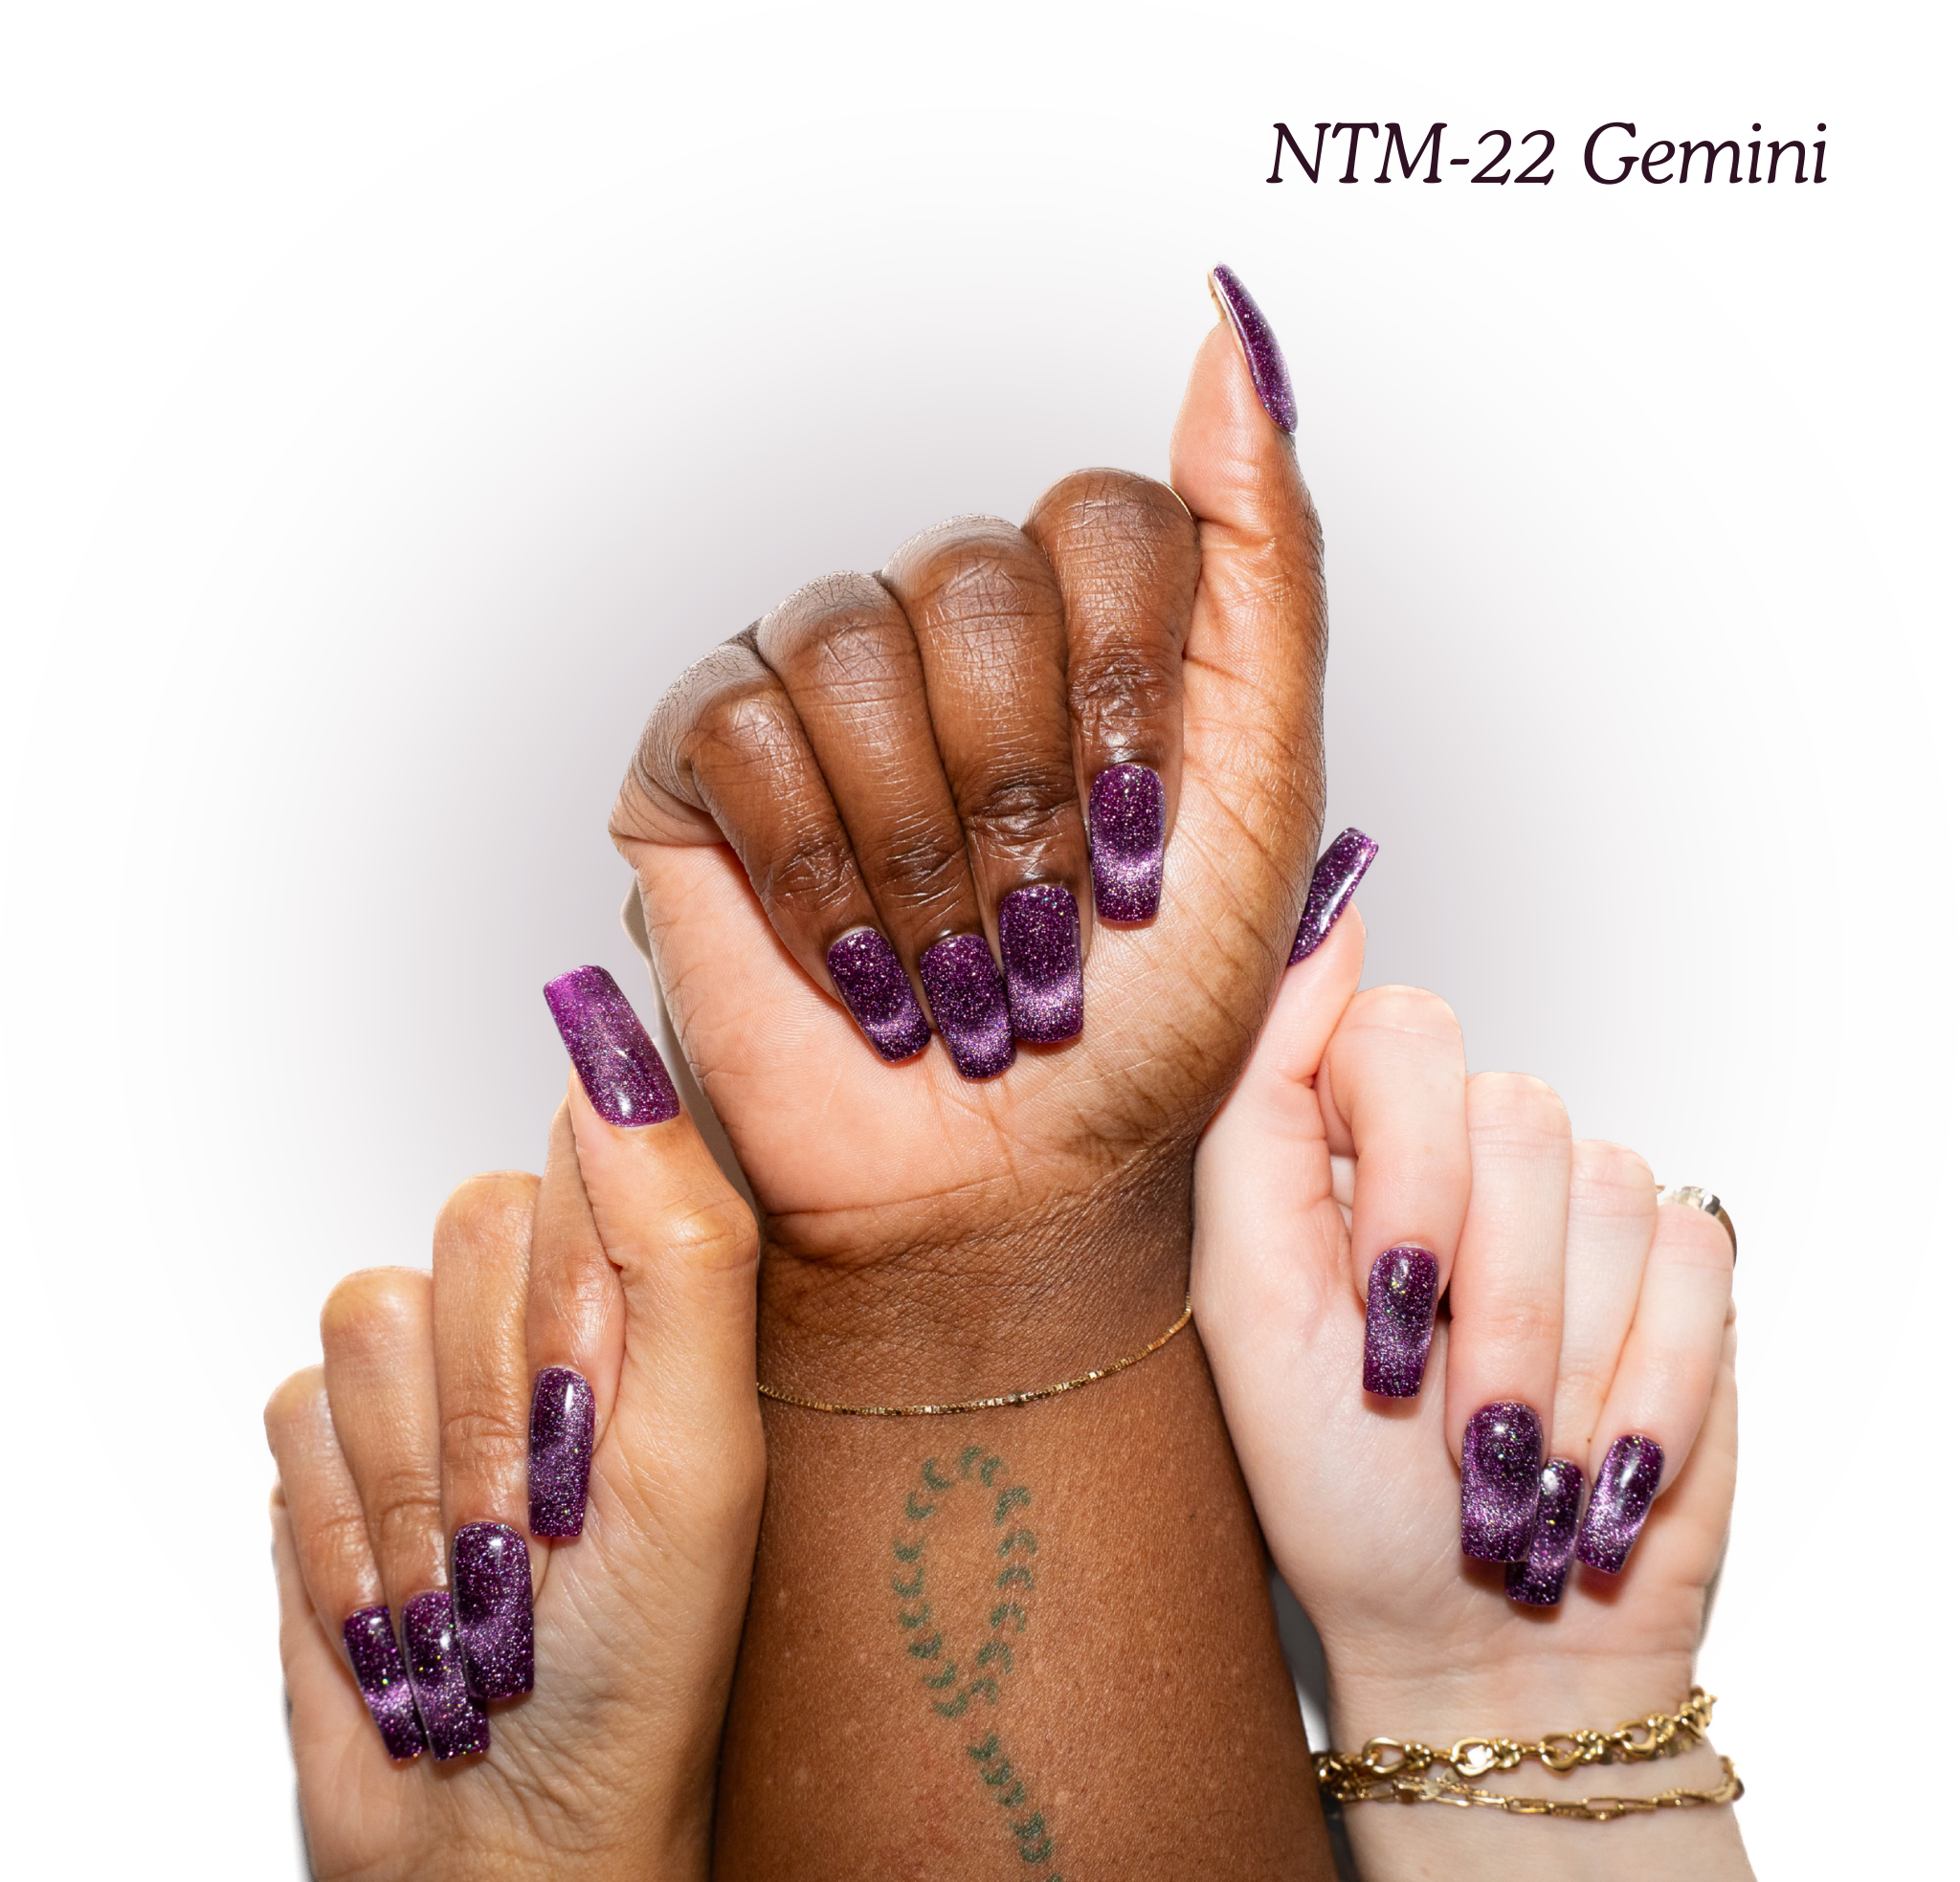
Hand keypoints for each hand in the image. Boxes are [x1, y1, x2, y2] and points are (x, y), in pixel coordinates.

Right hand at [265, 998, 760, 1881]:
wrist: (516, 1839)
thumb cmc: (641, 1664)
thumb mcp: (699, 1450)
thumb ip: (679, 1248)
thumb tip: (616, 1066)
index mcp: (653, 1303)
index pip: (584, 1157)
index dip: (573, 1283)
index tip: (590, 1395)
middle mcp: (542, 1324)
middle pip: (467, 1232)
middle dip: (496, 1402)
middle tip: (545, 1514)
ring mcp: (431, 1386)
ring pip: (368, 1316)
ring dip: (418, 1480)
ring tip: (480, 1572)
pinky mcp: (334, 1452)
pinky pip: (291, 1409)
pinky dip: (345, 1528)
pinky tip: (405, 1598)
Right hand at [611, 268, 1321, 1378]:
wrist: (1007, 1185)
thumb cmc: (1143, 1021)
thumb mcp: (1263, 795)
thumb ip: (1265, 565)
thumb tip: (1229, 327)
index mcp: (1088, 624)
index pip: (1107, 518)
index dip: (1125, 702)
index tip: (1141, 864)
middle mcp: (949, 627)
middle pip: (974, 578)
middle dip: (1021, 804)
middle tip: (1039, 949)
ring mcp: (818, 682)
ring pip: (851, 642)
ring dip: (923, 852)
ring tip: (953, 978)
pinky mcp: (701, 757)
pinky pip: (738, 723)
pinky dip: (813, 872)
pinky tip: (855, 967)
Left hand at [1194, 917, 1791, 1881]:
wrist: (1477, 1641)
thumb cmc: (1339, 1490)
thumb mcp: (1249, 1301)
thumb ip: (1259, 1105)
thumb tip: (1321, 928)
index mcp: (1349, 1144)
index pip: (1402, 1035)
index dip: (1408, 1168)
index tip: (1392, 1296)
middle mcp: (1465, 1155)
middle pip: (1515, 1115)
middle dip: (1487, 1301)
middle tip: (1445, 1417)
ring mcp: (1581, 1205)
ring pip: (1609, 1188)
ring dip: (1559, 1364)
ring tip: (1512, 1459)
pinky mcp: (1682, 1269)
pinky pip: (1696, 1258)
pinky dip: (1647, 1386)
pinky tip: (1596, 1459)